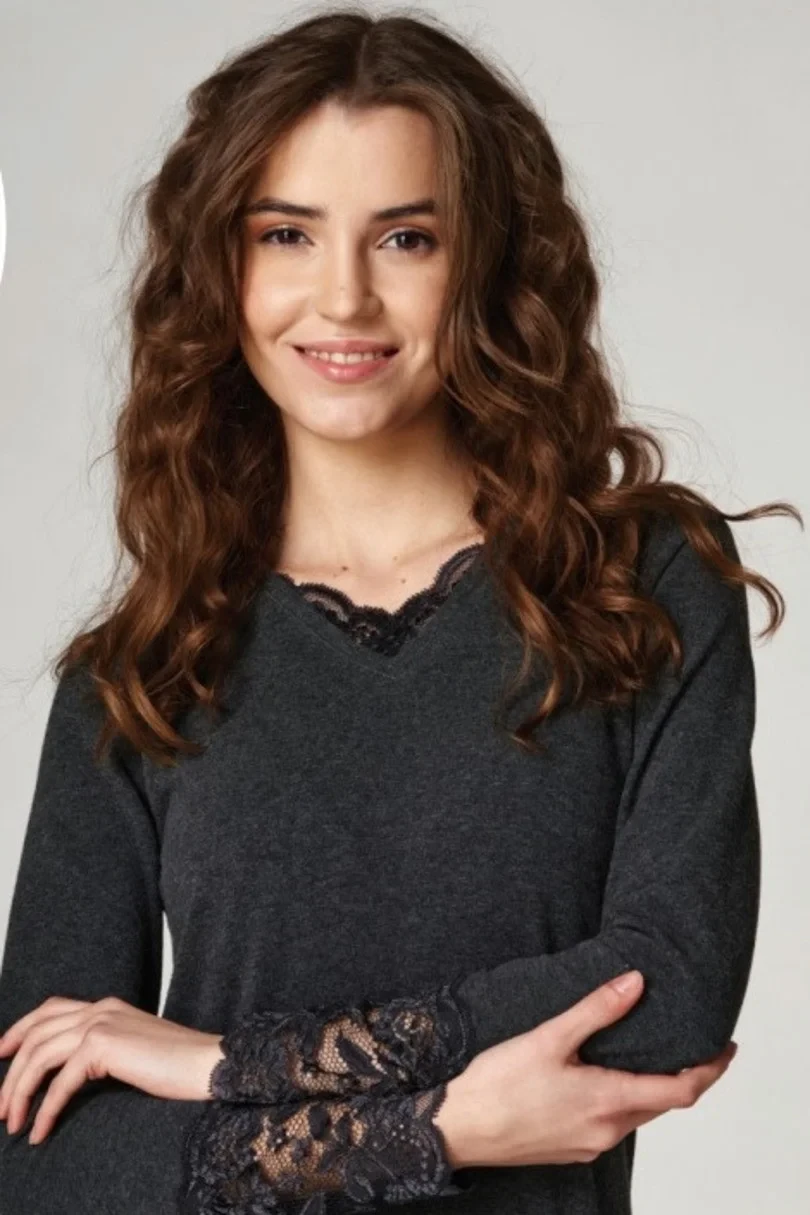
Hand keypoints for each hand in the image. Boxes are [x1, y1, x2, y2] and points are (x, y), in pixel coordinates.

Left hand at [0, 996, 225, 1144]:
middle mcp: (100, 1007)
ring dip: (19, 1092)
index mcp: (107, 1006)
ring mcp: (102, 1022)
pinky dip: (45, 1109)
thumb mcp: (134, 1051)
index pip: (50, 1009)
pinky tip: (40, 1131)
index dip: (19, 1029)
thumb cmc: (179, 1066)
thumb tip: (72, 1073)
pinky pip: (60, 1081)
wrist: (209, 1064)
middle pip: (36, 1034)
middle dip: (11, 1072)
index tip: (0, 1054)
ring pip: (40, 1055)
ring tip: (13, 1123)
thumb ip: (105, 1051)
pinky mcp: (104, 1045)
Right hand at [435, 971, 736, 1167]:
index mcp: (608, 1101)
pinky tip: (605, 1078)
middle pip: (662, 1103)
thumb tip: (635, 982)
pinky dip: (623, 1099)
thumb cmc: (498, 1085)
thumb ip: (596, 1009)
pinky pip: (612, 1123)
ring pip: (636, 1114)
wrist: (458, 1129)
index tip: (727, 1049)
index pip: (681, 1091)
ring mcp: (589, 1144)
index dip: (710, 1070)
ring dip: (651, 1088)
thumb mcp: (549, 1037)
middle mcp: (607, 1130)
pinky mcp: (571, 1147)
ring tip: (651, 1055)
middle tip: (693, 1045)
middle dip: (684, 1076)